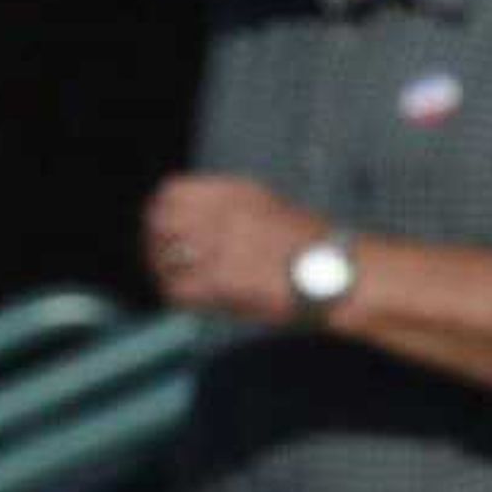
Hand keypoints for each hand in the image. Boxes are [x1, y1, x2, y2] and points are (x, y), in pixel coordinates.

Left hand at [141, 174, 323, 326]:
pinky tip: (188, 298)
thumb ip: (228, 209)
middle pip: (159, 224)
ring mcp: (219, 248)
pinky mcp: (221, 282)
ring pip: (163, 257)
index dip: (158, 212)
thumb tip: (193, 221)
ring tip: (172, 280)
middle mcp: (221, 214)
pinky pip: (177, 289)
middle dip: (154, 243)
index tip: (159, 227)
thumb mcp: (267, 207)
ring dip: (163, 270)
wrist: (337, 274)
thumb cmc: (309, 246)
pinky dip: (178, 296)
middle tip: (159, 259)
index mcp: (233, 192)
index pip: (170, 193)